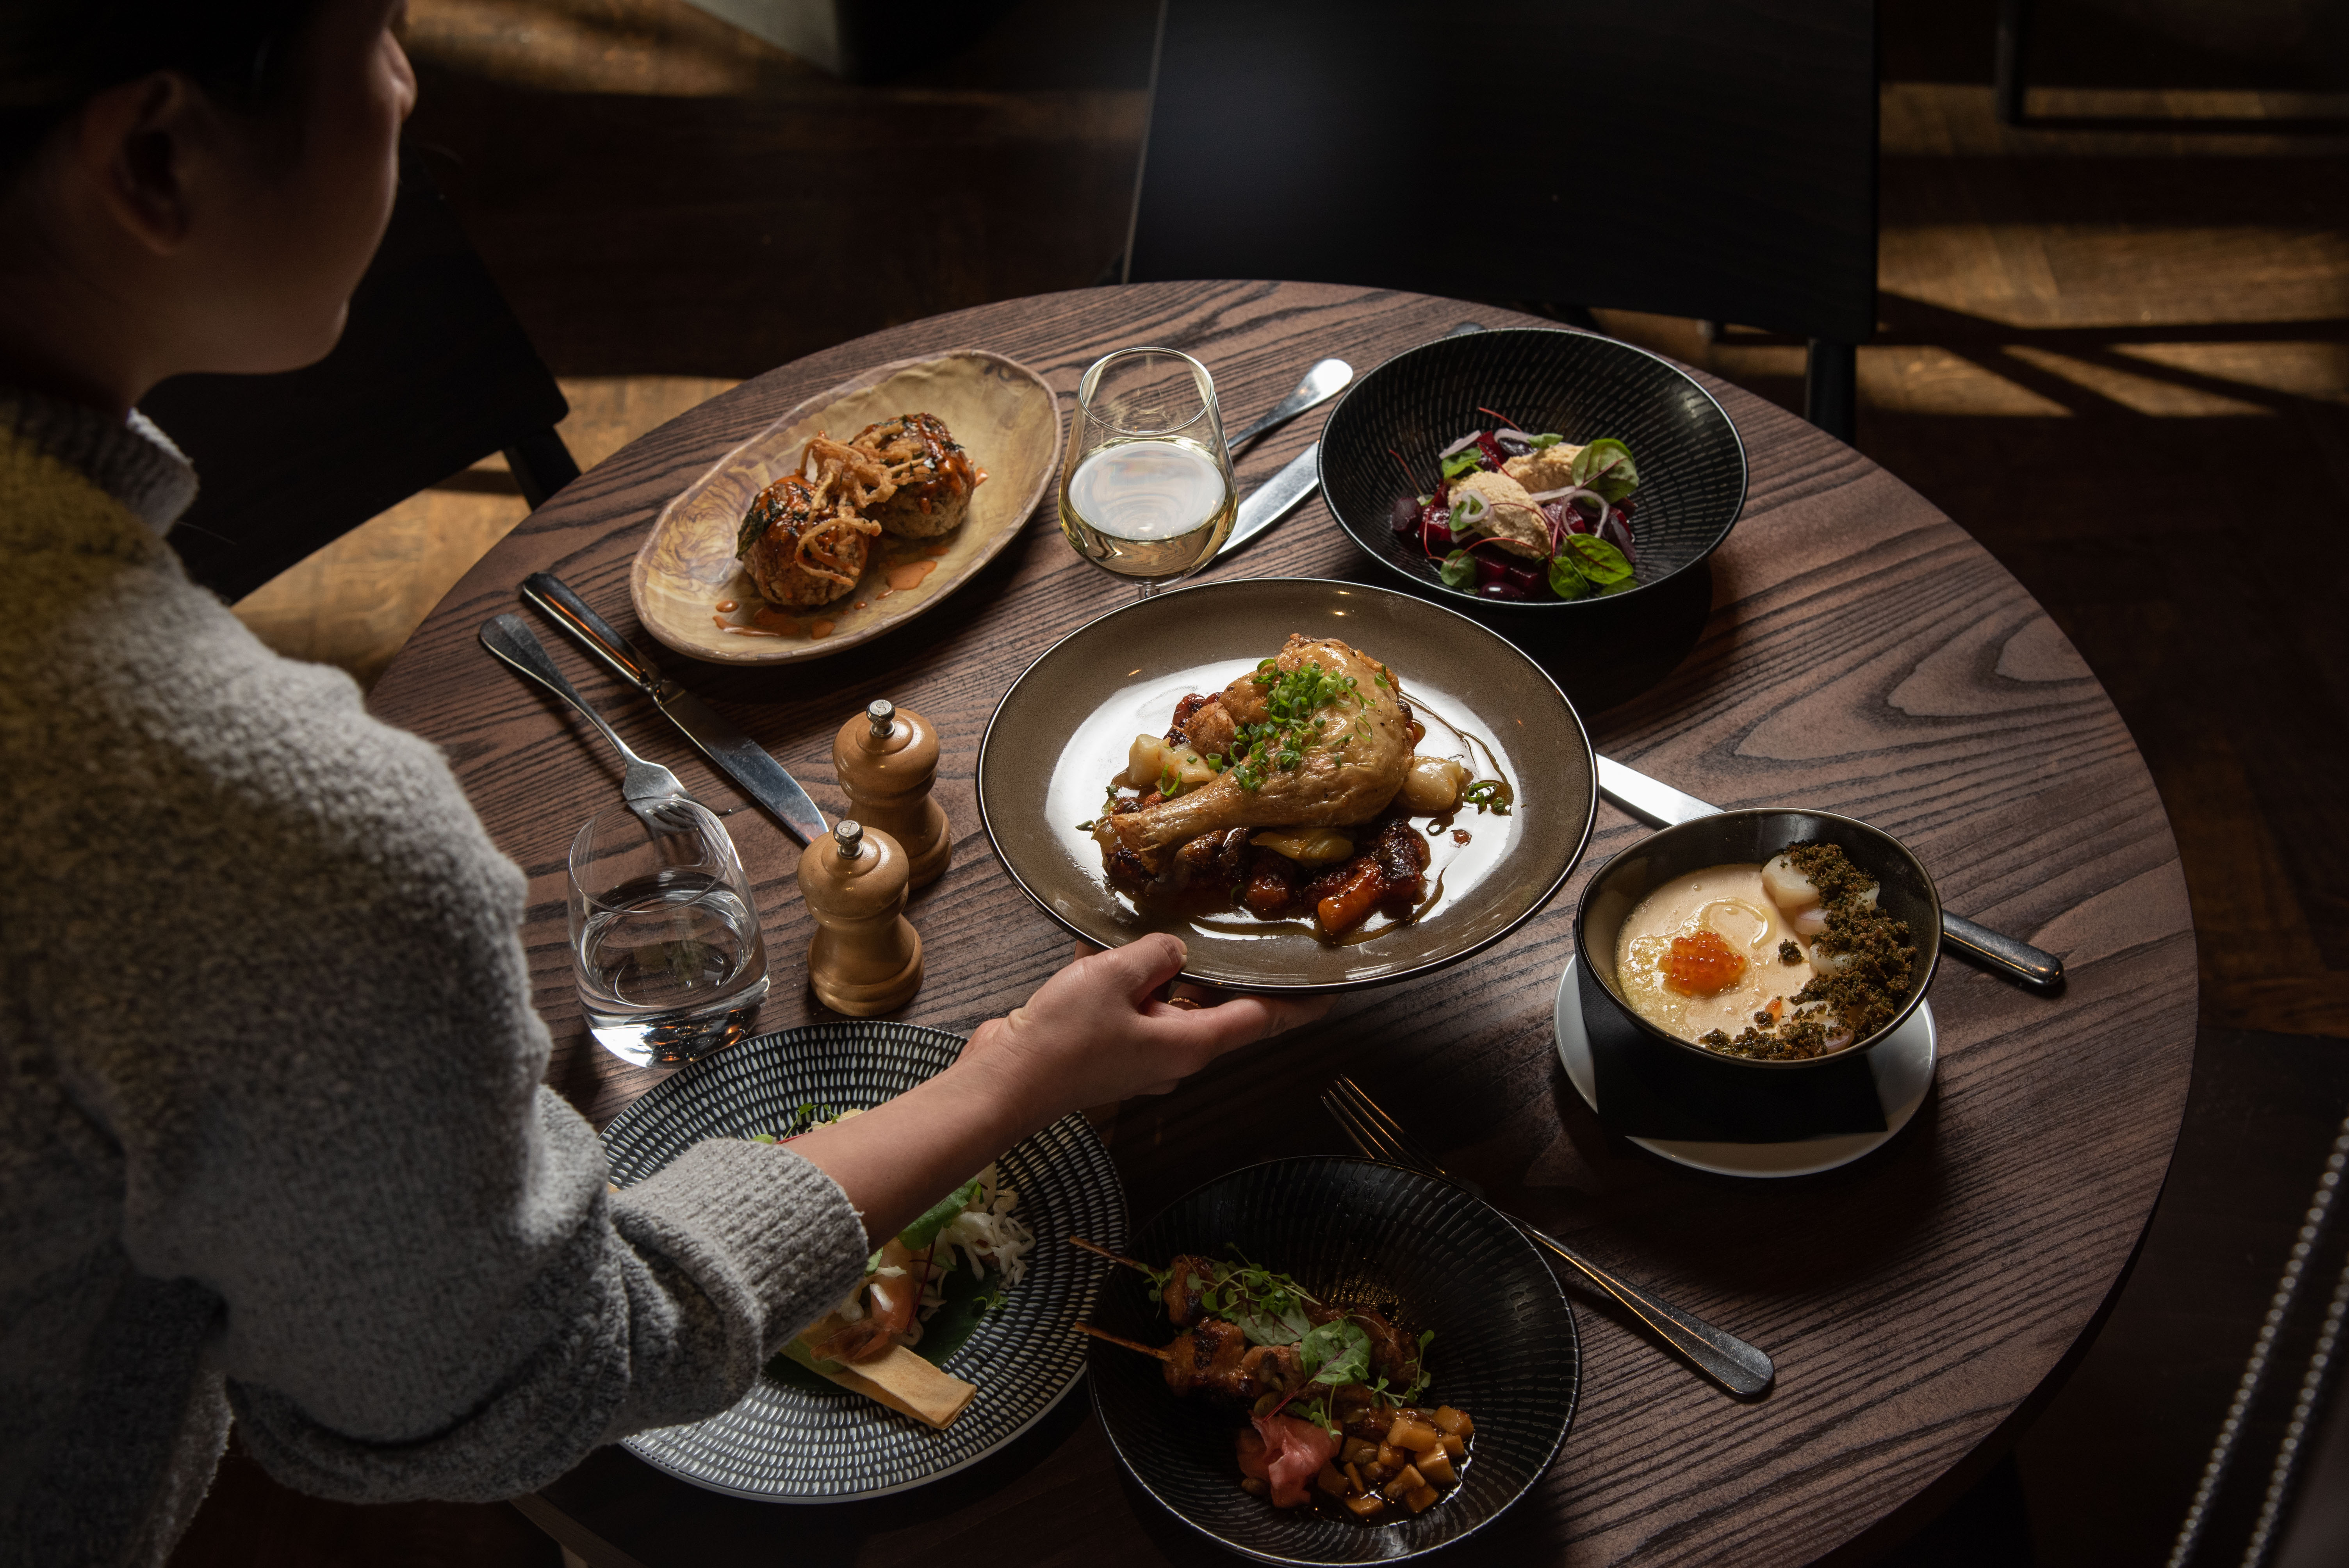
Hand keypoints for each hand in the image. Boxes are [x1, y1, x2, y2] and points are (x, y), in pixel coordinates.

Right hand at [958, 935, 1328, 1127]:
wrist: (1003, 1084)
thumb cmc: (1061, 1041)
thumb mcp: (1115, 976)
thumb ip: (1156, 954)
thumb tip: (1171, 952)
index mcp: (1189, 1044)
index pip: (1261, 1020)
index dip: (1298, 1005)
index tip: (1329, 993)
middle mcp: (1172, 1055)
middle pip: (1209, 1004)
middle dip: (1204, 969)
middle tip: (1210, 933)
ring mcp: (1140, 1056)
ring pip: (1161, 1000)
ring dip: (1144, 971)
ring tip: (1117, 945)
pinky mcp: (1108, 1051)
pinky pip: (1126, 1007)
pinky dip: (1113, 982)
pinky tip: (1088, 959)